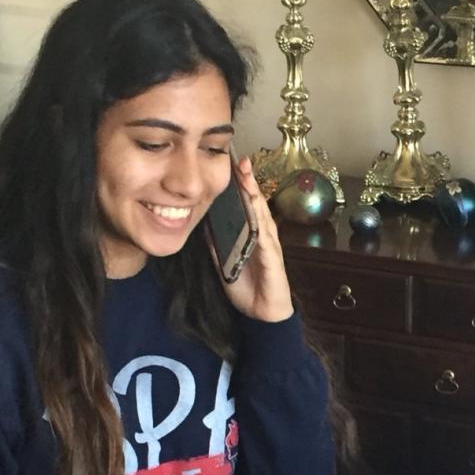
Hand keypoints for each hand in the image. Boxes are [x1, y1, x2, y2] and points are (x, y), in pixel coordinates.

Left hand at [215, 157, 293, 322]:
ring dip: (255, 196)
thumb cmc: (247, 286)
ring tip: (247, 178)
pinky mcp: (273, 260)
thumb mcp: (224, 260)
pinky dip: (261, 225)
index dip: (240, 184)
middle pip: (256, 203)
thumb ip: (215, 242)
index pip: (246, 204)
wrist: (262, 314)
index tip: (231, 164)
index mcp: (252, 234)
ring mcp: (270, 246)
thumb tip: (201, 224)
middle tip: (241, 160)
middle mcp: (263, 235)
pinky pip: (266, 239)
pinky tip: (256, 212)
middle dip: (249, 182)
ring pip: (262, 216)